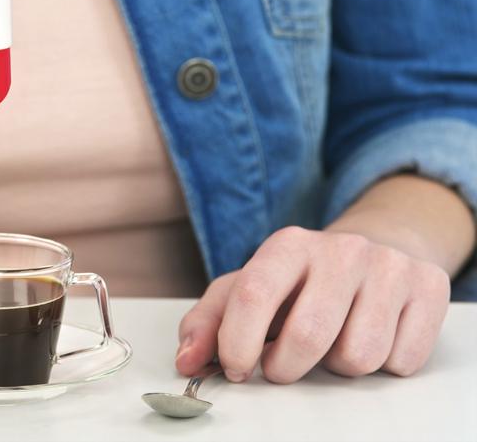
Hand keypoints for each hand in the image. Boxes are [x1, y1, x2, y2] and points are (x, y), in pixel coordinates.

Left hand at [175, 225, 450, 382]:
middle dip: (287, 367)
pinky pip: (401, 360)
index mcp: (287, 245)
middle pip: (307, 336)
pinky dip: (382, 364)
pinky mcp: (429, 288)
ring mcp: (388, 267)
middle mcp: (341, 249)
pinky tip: (371, 335)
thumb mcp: (247, 290)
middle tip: (284, 364)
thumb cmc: (299, 282)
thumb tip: (186, 360)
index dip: (239, 344)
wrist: (372, 252)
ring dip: (337, 366)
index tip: (238, 369)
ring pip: (358, 357)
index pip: (253, 296)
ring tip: (332, 341)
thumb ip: (208, 323)